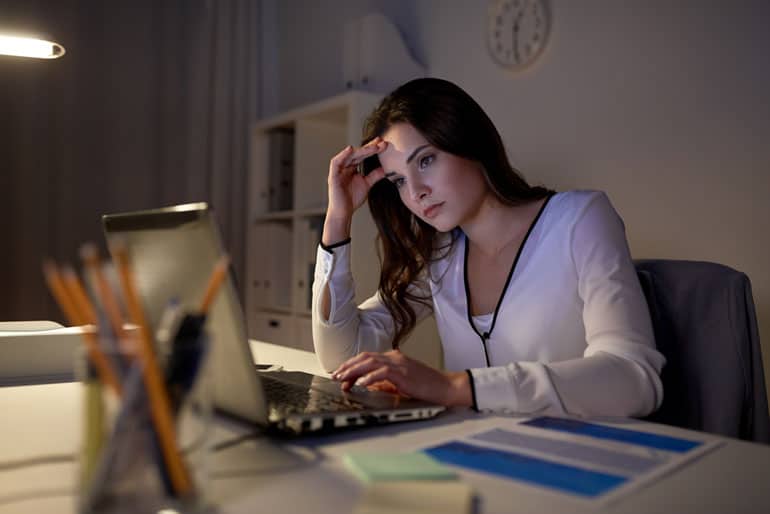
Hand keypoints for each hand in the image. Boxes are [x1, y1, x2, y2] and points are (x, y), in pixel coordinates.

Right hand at [326, 137, 386, 222]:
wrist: (344, 212)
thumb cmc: (352, 199)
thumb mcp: (367, 184)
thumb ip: (374, 175)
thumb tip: (385, 168)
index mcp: (352, 167)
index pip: (363, 155)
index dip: (372, 149)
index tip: (384, 144)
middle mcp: (345, 166)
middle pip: (358, 153)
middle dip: (369, 147)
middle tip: (381, 142)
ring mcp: (338, 170)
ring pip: (350, 156)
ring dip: (361, 150)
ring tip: (373, 147)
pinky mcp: (333, 175)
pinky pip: (336, 162)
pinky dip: (342, 155)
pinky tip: (351, 149)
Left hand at [331, 349, 471, 406]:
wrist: (446, 387)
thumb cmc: (426, 386)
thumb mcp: (400, 384)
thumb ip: (384, 383)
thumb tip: (367, 385)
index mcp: (393, 359)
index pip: (367, 358)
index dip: (352, 366)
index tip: (341, 375)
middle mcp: (394, 357)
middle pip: (365, 357)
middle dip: (348, 366)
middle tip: (336, 375)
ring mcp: (399, 363)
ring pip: (370, 362)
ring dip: (354, 370)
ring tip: (343, 378)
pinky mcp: (404, 373)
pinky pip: (383, 372)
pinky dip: (370, 377)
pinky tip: (362, 383)